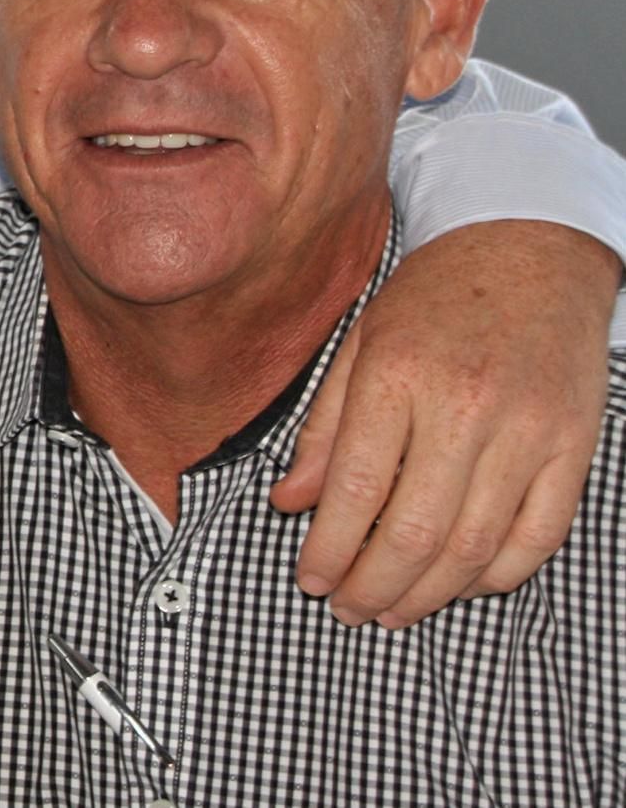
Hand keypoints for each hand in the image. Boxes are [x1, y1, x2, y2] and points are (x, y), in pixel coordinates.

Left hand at [273, 221, 616, 627]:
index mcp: (398, 376)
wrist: (531, 253)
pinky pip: (539, 536)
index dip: (330, 548)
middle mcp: (466, 407)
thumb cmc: (432, 299)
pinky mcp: (575, 448)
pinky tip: (459, 584)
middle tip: (347, 609)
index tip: (310, 578)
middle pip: (415, 531)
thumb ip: (325, 429)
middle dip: (373, 586)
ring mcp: (528, 431)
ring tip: (392, 611)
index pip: (357, 488)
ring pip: (476, 546)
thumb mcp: (359, 344)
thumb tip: (289, 502)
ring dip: (429, 593)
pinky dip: (498, 574)